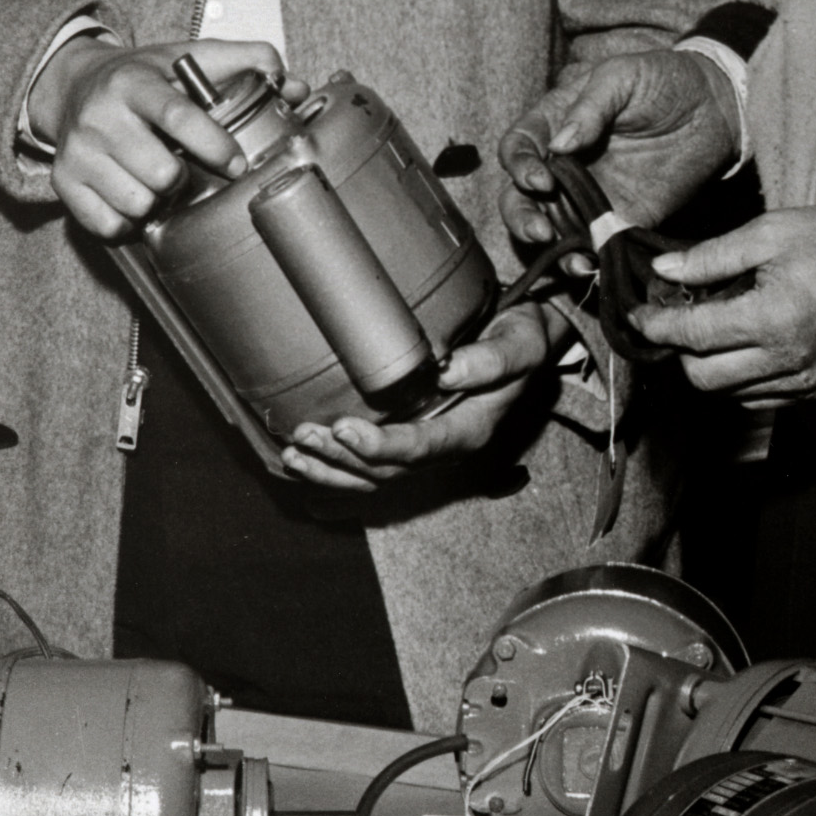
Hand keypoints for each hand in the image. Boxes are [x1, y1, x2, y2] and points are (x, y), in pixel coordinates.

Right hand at [36, 38, 299, 239]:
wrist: (74, 85)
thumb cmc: (145, 77)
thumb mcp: (189, 56)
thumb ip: (246, 61)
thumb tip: (293, 85)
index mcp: (135, 84)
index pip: (177, 117)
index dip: (213, 145)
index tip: (237, 164)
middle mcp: (100, 116)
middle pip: (159, 172)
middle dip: (182, 178)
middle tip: (182, 167)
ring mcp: (78, 152)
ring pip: (136, 203)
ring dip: (157, 201)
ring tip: (156, 181)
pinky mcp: (63, 182)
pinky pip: (107, 225)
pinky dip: (127, 221)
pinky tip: (131, 196)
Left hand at [279, 302, 558, 491]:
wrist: (521, 342)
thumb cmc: (520, 337)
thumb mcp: (522, 341)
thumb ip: (494, 360)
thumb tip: (448, 372)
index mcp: (471, 429)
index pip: (422, 448)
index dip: (381, 446)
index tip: (344, 429)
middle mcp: (445, 447)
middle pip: (388, 471)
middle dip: (343, 459)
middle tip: (305, 436)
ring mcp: (424, 448)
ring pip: (372, 478)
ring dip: (330, 471)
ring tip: (293, 453)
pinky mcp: (408, 440)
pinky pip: (367, 469)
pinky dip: (333, 471)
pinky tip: (302, 465)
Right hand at [499, 48, 740, 253]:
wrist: (716, 106)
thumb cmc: (662, 79)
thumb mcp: (622, 76)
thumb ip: (589, 107)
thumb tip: (557, 145)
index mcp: (554, 122)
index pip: (518, 148)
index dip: (519, 166)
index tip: (541, 179)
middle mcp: (563, 164)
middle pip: (520, 196)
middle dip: (522, 216)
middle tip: (540, 230)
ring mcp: (589, 195)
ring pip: (551, 226)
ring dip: (551, 246)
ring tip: (570, 258)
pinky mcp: (621, 218)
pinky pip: (595, 242)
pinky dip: (589, 257)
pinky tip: (593, 264)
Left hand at [631, 205, 815, 403]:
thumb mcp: (771, 232)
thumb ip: (711, 256)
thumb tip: (664, 270)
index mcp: (773, 318)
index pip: (694, 336)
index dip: (656, 326)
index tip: (637, 314)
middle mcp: (786, 360)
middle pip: (702, 379)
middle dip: (678, 352)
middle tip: (675, 320)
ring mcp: (803, 381)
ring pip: (727, 395)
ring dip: (706, 368)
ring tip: (707, 332)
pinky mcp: (815, 390)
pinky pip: (757, 400)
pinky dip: (736, 380)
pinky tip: (738, 348)